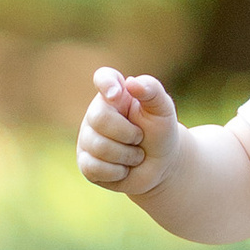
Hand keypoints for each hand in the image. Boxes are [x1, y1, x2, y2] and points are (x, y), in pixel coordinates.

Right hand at [79, 66, 179, 197]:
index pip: (103, 77)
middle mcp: (96, 113)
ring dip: (127, 155)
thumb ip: (152, 91)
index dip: (106, 83)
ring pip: (97, 147)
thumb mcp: (163, 109)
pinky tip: (124, 168)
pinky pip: (93, 167)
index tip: (117, 95)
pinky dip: (117, 171)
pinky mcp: (85, 163)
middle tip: (139, 137)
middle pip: (99, 118)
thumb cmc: (160, 132)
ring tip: (136, 154)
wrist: (161, 165)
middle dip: (128, 133)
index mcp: (115, 95)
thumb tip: (131, 82)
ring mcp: (87, 138)